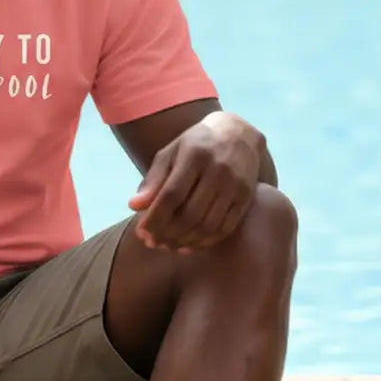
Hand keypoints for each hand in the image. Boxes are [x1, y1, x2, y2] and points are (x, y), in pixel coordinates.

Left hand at [128, 111, 263, 252]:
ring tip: (168, 246)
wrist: (238, 135)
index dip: (155, 217)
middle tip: (153, 243)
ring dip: (185, 241)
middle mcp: (218, 170)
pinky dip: (205, 242)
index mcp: (194, 155)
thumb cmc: (196, 144)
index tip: (141, 232)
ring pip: (208, 225)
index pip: (172, 194)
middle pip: (190, 214)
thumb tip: (133, 206)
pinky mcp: (246, 198)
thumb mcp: (170, 153)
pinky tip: (189, 245)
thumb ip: (153, 179)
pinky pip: (225, 228)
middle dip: (168, 233)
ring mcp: (235, 186)